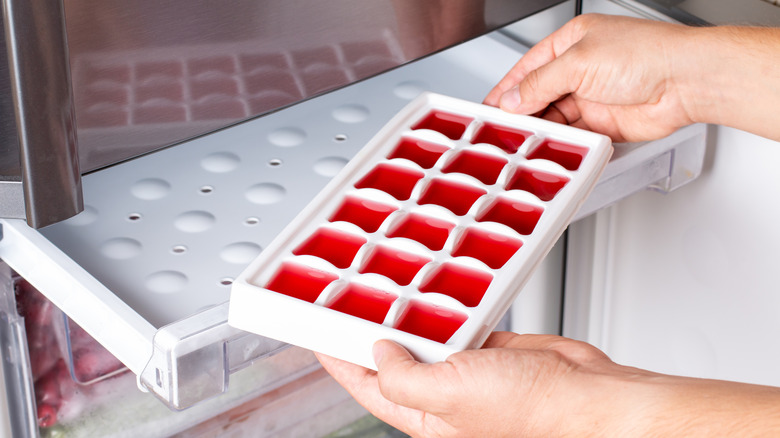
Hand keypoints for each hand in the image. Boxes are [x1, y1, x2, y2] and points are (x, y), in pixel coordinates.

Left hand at [317, 331, 779, 436]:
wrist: (591, 398)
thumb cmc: (534, 414)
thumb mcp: (449, 395)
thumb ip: (404, 376)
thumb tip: (378, 352)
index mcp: (423, 413)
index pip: (364, 383)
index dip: (337, 357)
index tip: (317, 330)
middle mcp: (441, 391)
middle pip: (392, 353)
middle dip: (372, 326)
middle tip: (353, 294)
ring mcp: (466, 366)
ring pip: (425, 333)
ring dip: (411, 311)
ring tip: (390, 285)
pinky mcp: (492, 346)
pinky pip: (460, 320)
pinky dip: (449, 305)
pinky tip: (438, 289)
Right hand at [484, 14, 779, 141]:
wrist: (686, 82)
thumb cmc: (648, 55)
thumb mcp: (579, 62)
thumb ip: (540, 83)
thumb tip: (514, 99)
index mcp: (570, 44)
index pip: (526, 69)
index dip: (505, 90)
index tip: (486, 109)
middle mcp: (579, 70)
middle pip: (538, 97)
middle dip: (520, 115)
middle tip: (501, 132)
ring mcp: (591, 98)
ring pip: (554, 119)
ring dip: (540, 132)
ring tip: (523, 144)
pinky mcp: (603, 124)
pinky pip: (573, 137)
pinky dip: (561, 144)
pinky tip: (550, 149)